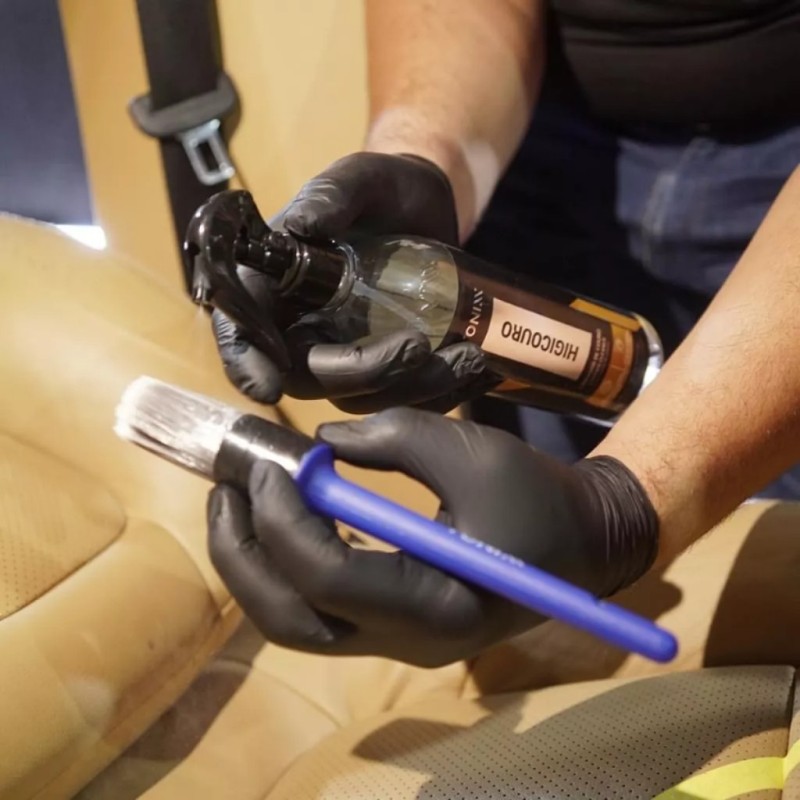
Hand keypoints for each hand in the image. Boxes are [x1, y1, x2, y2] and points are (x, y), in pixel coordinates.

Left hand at [207, 409, 658, 666]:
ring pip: (295, 624)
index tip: (272, 463)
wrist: (580, 543)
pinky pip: (317, 611)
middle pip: (291, 620)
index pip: (329, 578)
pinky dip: (283, 569)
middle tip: (226, 491)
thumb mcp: (472, 451)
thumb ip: (393, 438)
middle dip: (243, 554)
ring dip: (253, 566)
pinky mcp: (391, 625)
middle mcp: (407, 642)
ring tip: (237, 504)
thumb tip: (320, 443)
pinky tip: (279, 521)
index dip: (284, 518)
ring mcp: (396, 643)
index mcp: (436, 605)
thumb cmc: (536, 496)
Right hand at [212, 152, 492, 412]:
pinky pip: (405, 399)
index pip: (242, 335)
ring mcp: (344, 354)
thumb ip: (330, 197)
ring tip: (468, 358)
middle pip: (310, 378)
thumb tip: (300, 226)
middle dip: (364, 372)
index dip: (248, 365)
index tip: (267, 387)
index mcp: (271, 289)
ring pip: (364, 398)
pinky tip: (477, 372)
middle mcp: (300, 330)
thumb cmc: (381, 189)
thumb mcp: (358, 179)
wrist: (426, 207)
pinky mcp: (386, 368)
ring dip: (415, 389)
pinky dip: (442, 394)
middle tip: (416, 347)